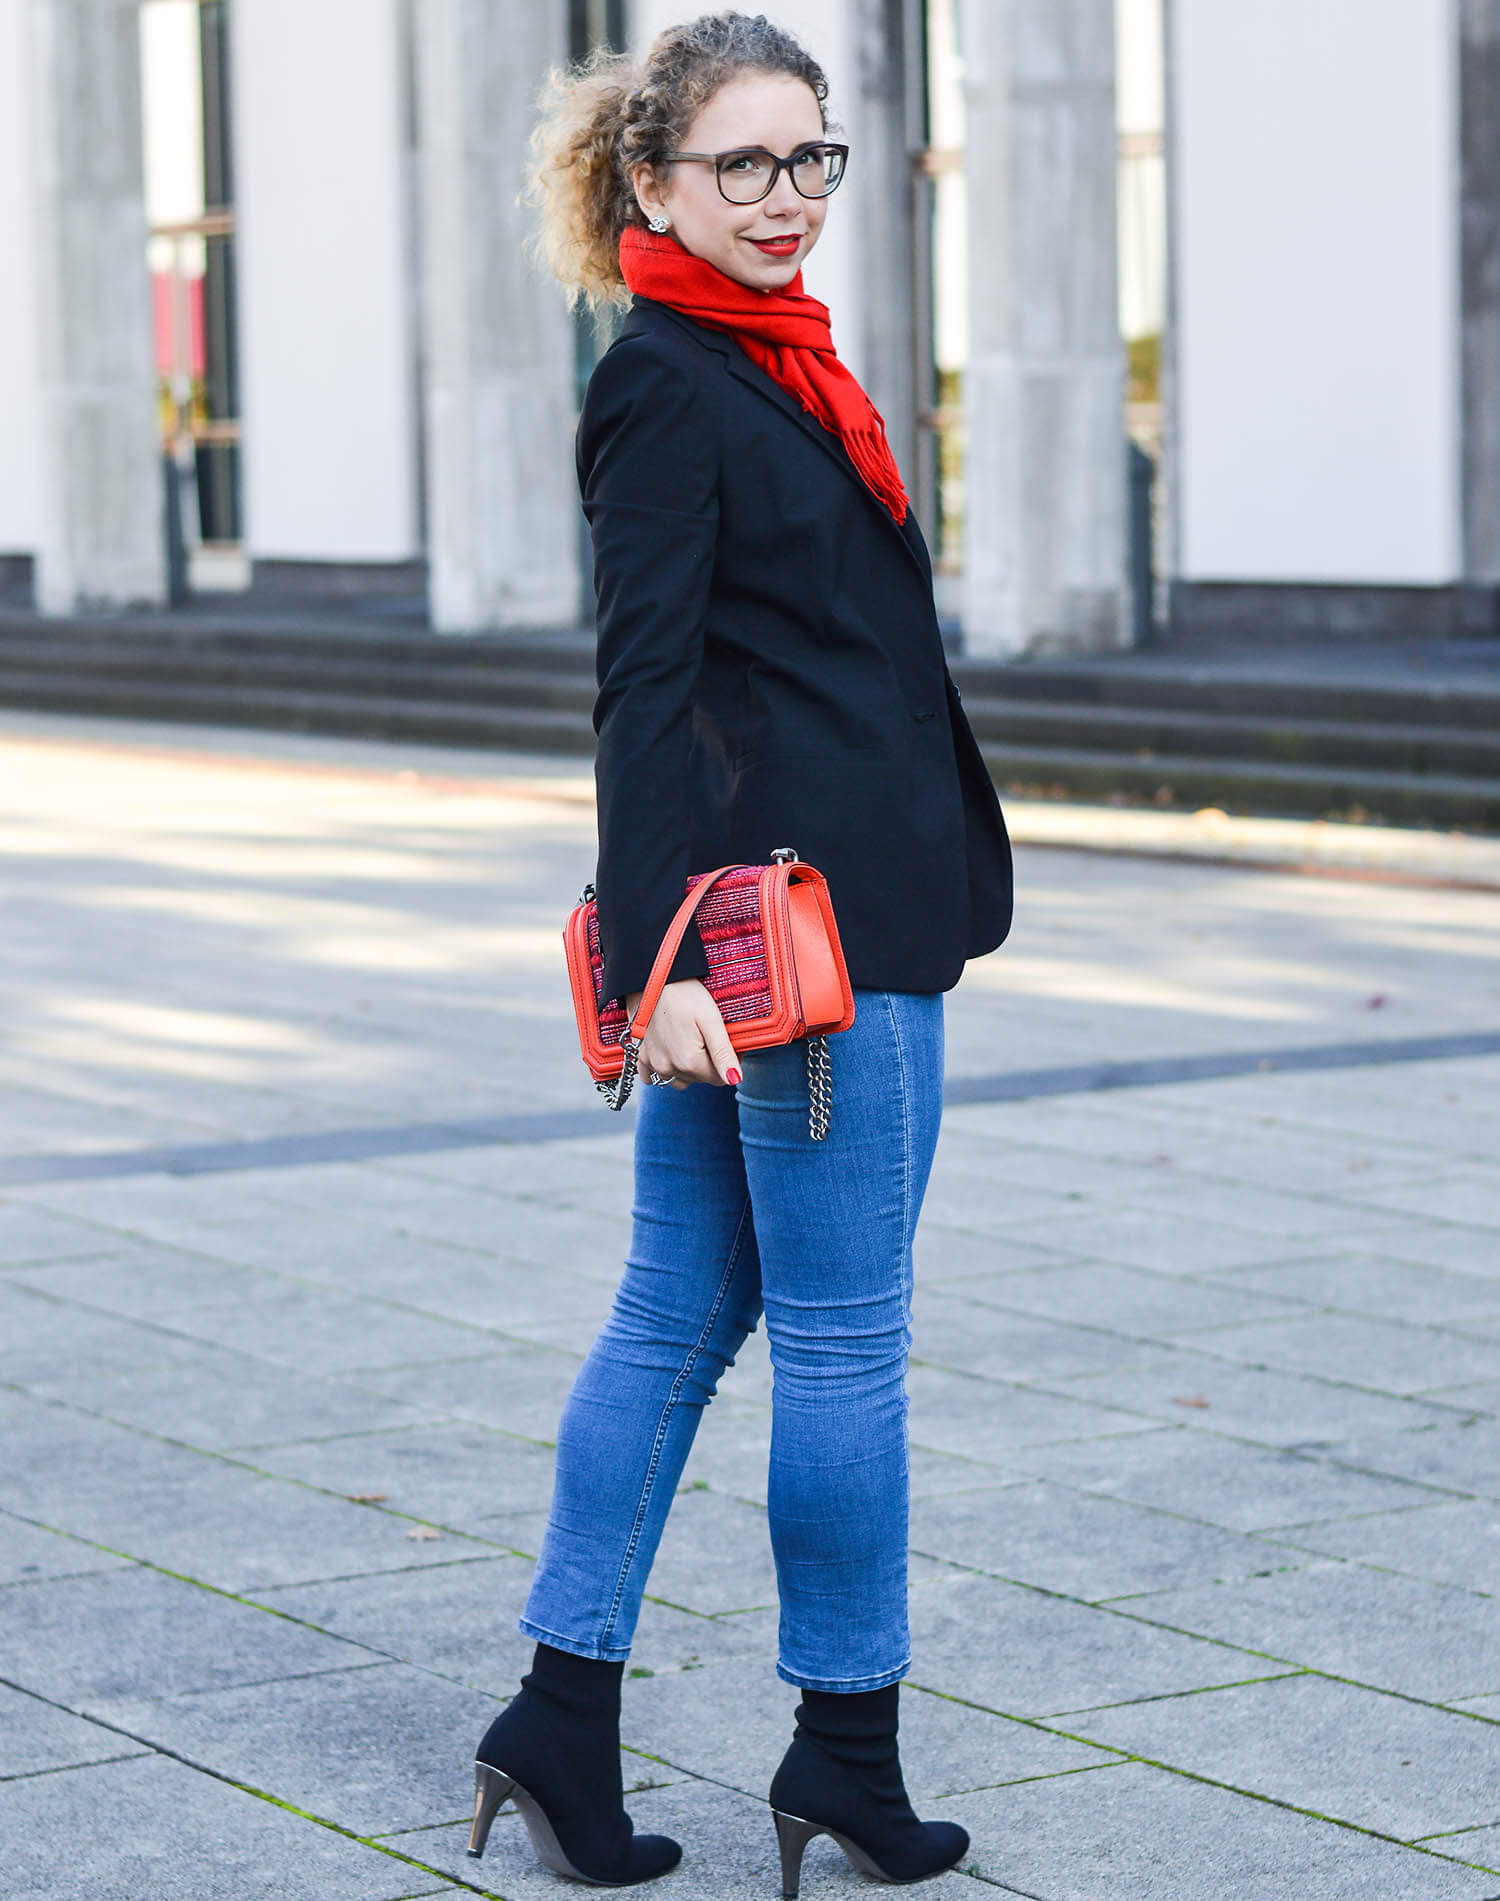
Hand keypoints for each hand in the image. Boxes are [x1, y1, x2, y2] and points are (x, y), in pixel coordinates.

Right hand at [625, 980, 740, 1090]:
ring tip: (689, 1040)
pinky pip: (652, 1076)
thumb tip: (735, 1080)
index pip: (718, 1079)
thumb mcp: (711, 1020)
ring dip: (687, 1068)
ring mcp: (652, 1063)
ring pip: (679, 1078)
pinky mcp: (640, 1055)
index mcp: (688, 1061)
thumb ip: (723, 1053)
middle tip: (707, 1035)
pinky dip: (663, 1068)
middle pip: (699, 1078)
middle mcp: (668, 1068)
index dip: (726, 1062)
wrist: (651, 977)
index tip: (725, 1042)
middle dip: (708, 1063)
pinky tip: (669, 1051)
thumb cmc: (684, 994)